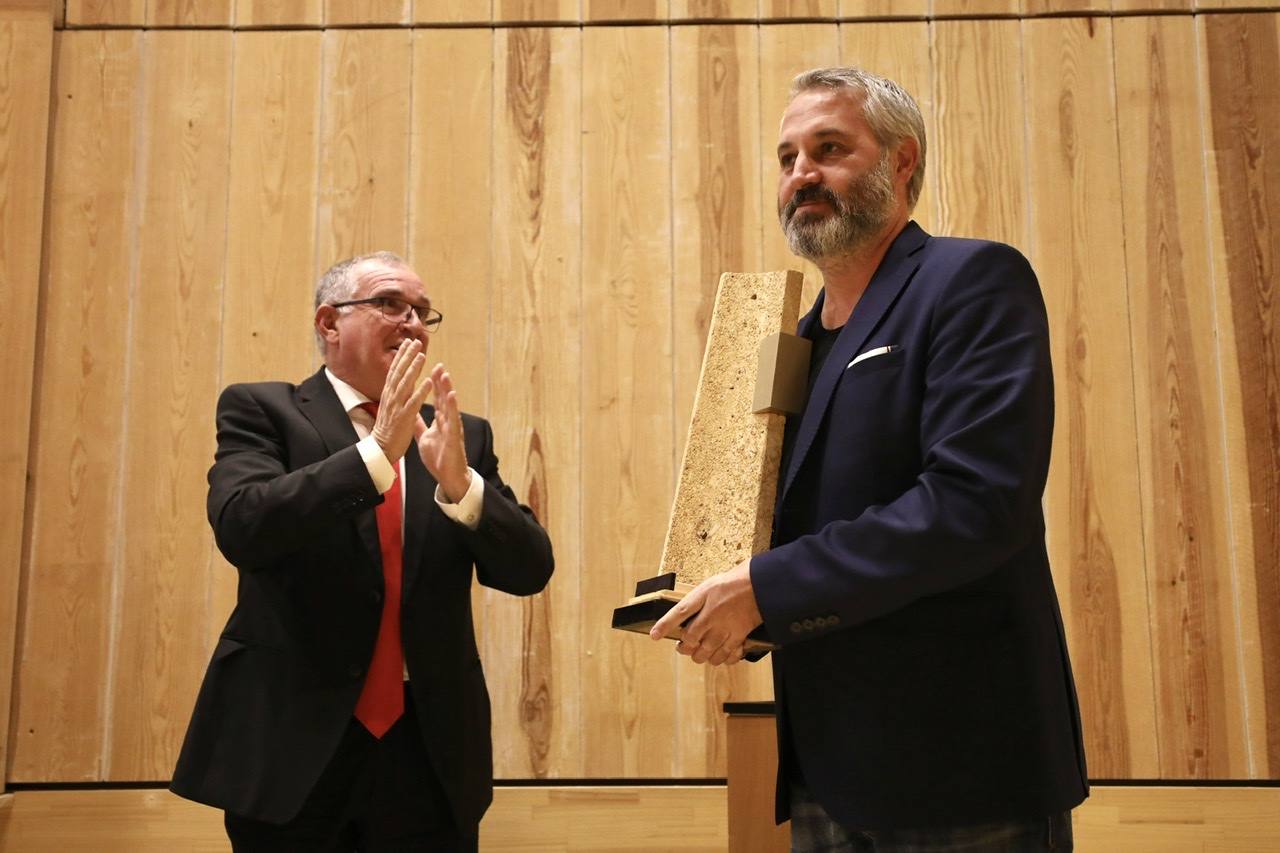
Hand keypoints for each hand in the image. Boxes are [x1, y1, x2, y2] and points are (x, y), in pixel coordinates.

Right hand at [370, 340, 430, 461]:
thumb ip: (394, 393)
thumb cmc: (388, 429)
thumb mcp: (389, 407)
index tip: (407, 342)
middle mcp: (391, 398)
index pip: (394, 371)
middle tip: (416, 342)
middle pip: (399, 373)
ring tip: (422, 356)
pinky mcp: (404, 418)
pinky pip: (414, 403)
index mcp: (388, 395)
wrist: (382, 449)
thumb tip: (398, 381)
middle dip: (408, 356)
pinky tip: (429, 382)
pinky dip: (421, 392)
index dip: (401, 356)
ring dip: (414, 369)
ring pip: (406, 384)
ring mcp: (397, 407)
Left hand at [415, 363, 471, 501]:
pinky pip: (453, 419)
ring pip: (449, 405)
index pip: (436, 399)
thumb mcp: (425, 437)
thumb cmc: (439, 457)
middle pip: (443, 398)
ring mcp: (452, 427)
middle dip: (440, 381)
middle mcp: (447, 421)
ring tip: (444, 374)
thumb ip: (419, 424)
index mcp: (440, 421)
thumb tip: (412, 413)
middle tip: (438, 364)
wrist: (448, 476)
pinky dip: (451, 407)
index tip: (430, 368)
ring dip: (447, 389)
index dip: (433, 384)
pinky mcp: (454, 436)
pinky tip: (451, 395)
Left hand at [649, 559, 762, 665]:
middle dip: (684, 648)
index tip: (654, 636)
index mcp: (702, 600)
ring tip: (700, 653)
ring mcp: (724, 629)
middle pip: (690, 642)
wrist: (759, 586)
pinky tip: (719, 655)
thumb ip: (695, 601)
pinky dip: (721, 659)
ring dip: (700, 656)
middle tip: (683, 647)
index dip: (664, 626)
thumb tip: (683, 615)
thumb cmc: (733, 583)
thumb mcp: (708, 585)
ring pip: (706, 654)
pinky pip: (726, 656)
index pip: (677, 614)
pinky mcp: (738, 637)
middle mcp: (711, 617)